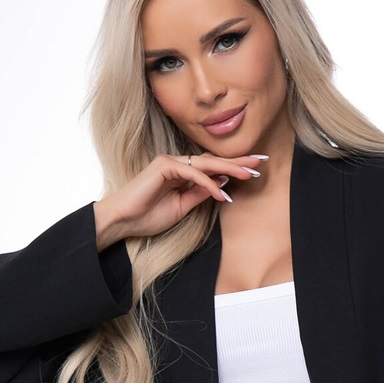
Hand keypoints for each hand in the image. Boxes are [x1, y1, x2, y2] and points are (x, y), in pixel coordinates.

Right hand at [93, 152, 265, 250]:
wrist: (123, 221)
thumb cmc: (147, 216)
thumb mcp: (182, 208)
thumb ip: (200, 195)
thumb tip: (222, 184)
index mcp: (182, 173)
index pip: (212, 168)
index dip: (234, 168)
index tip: (254, 170)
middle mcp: (177, 164)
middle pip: (213, 161)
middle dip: (238, 161)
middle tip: (260, 162)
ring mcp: (170, 162)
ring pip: (206, 163)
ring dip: (229, 168)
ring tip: (249, 174)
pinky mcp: (163, 165)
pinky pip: (192, 173)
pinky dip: (208, 183)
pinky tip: (222, 193)